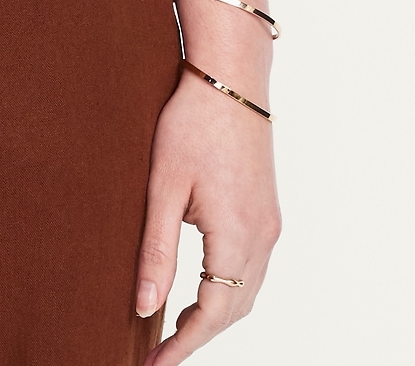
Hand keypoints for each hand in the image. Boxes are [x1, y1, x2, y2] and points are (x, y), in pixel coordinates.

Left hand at [136, 65, 280, 360]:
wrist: (230, 77)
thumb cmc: (190, 121)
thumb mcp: (162, 186)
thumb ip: (155, 250)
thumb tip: (144, 307)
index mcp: (237, 235)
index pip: (213, 314)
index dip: (184, 345)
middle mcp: (262, 236)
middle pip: (235, 310)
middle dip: (198, 336)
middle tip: (160, 354)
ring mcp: (269, 223)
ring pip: (247, 292)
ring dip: (215, 315)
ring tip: (175, 329)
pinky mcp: (267, 210)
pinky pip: (252, 267)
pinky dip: (229, 290)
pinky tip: (201, 289)